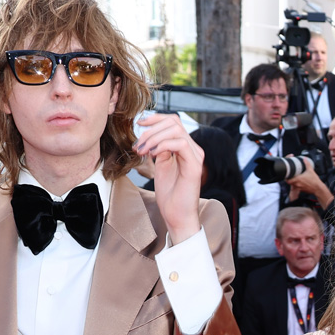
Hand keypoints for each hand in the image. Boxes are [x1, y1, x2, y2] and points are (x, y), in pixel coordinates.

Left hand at [134, 113, 202, 243]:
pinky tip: (152, 154)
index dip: (156, 119)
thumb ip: (160, 149)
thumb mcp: (161, 165)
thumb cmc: (170, 194)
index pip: (174, 122)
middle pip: (174, 122)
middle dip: (151, 129)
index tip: (139, 124)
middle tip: (138, 144)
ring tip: (142, 150)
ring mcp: (196, 157)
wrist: (177, 215)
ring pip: (176, 130)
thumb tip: (152, 136)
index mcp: (187, 149)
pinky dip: (162, 145)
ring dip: (154, 137)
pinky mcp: (194, 166)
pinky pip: (180, 144)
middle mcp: (194, 150)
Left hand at [286, 163, 333, 205]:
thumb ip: (307, 164)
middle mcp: (297, 184)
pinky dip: (297, 185)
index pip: (288, 180)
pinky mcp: (302, 190)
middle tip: (290, 176)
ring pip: (293, 185)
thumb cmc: (315, 181)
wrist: (318, 188)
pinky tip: (300, 183)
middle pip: (289, 183)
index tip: (287, 175)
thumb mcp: (311, 171)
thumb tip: (305, 159)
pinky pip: (297, 188)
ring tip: (295, 179)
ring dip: (293, 182)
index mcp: (298, 179)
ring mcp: (299, 188)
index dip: (286, 178)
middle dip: (289, 179)